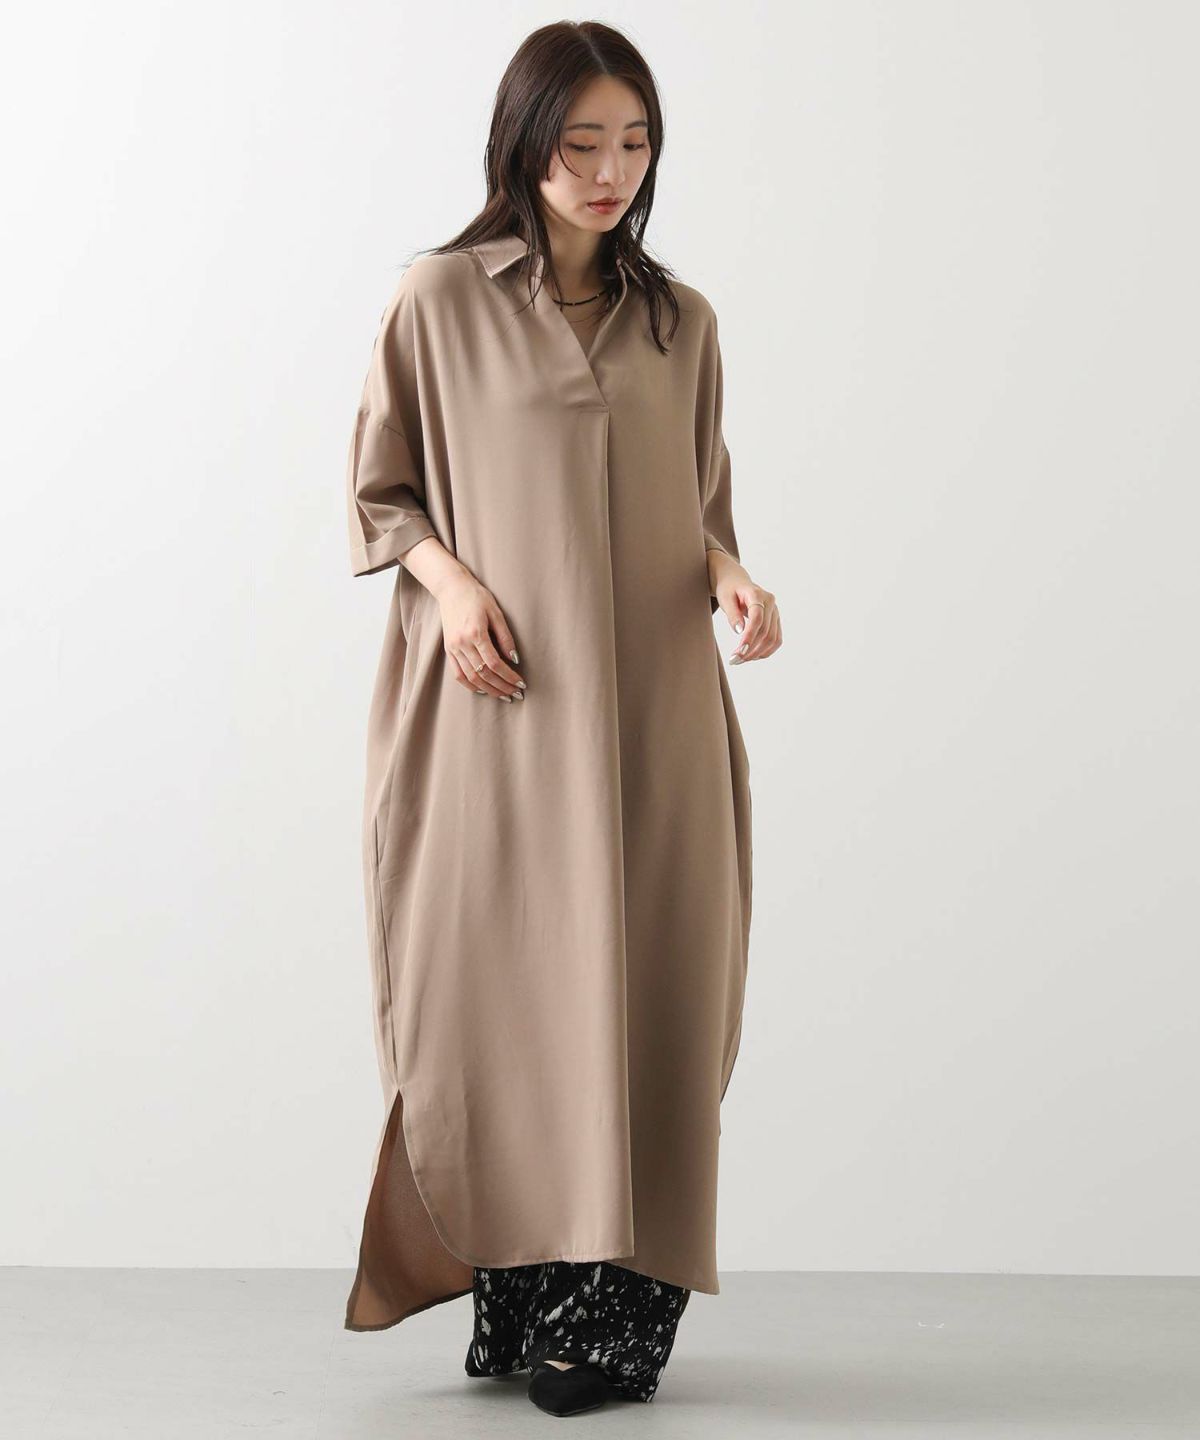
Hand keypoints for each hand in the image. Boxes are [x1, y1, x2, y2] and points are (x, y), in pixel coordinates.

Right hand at [436, 572, 525, 700]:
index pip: (495, 664)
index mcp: (476, 633)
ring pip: (471, 678)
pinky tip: (483, 690)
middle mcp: (462, 643)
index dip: (509, 677)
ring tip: (503, 695)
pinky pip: (458, 674)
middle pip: (484, 674)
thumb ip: (505, 637)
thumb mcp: (496, 612)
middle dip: (501, 687)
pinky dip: (470, 685)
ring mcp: (453, 648)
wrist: (451, 588)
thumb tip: (515, 659)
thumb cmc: (476, 597)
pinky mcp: (448, 650)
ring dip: (488, 690)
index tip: (521, 684)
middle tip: (516, 694)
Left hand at [716, 576, 781, 664]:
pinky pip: (776, 639)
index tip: (739, 651)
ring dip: (758, 653)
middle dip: (750, 649)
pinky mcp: (776, 620)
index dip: (750, 636)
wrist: (736, 582)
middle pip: (765, 632)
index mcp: (757, 594)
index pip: (757, 618)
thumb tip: (739, 631)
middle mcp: (771, 603)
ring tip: (741, 660)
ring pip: (773, 639)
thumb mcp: (725, 599)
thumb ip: (732, 614)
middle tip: (734, 660)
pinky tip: (752, 656)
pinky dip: (765, 651)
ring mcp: (775, 612)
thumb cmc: (729, 589)